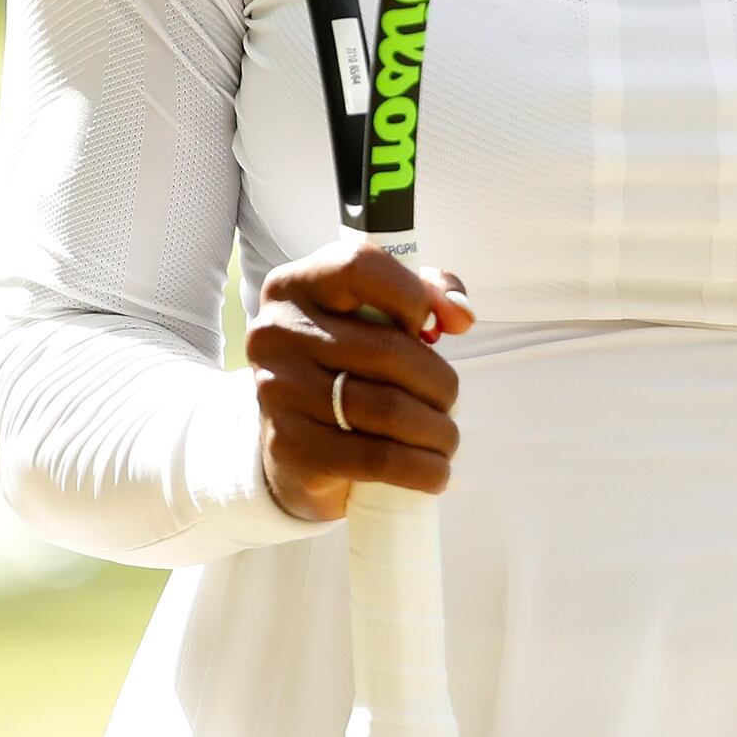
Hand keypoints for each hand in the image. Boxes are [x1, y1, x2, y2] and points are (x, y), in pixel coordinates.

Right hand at [244, 237, 475, 523]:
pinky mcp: (290, 446)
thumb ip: (426, 292)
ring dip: (438, 430)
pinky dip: (421, 468)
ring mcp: (278, 391)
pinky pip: (376, 458)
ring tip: (446, 438)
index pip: (359, 265)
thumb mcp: (375, 313)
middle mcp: (277, 332)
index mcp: (295, 285)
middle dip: (440, 382)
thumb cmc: (345, 363)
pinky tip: (436, 471)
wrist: (291, 442)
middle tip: (448, 401)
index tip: (429, 328)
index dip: (412, 294)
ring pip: (389, 408)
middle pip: (389, 350)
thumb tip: (460, 315)